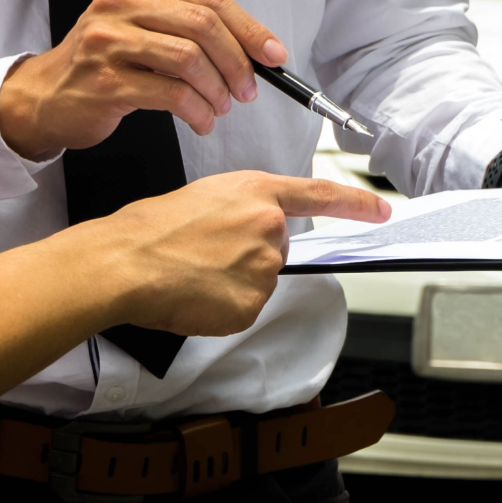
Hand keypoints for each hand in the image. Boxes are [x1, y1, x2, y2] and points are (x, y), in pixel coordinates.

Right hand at [0, 0, 285, 158]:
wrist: (48, 95)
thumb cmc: (107, 64)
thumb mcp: (146, 29)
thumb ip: (193, 29)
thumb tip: (260, 51)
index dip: (250, 29)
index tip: (274, 56)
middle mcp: (120, 5)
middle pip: (204, 25)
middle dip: (238, 63)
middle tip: (248, 91)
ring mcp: (109, 41)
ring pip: (190, 59)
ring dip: (218, 90)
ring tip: (221, 107)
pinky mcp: (106, 81)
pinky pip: (172, 94)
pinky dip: (198, 112)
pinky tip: (201, 121)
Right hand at [90, 172, 389, 337]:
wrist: (121, 262)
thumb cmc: (148, 230)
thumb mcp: (202, 200)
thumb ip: (240, 213)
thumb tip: (246, 237)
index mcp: (254, 192)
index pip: (320, 195)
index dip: (355, 204)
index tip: (380, 210)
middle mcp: (268, 226)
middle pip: (278, 249)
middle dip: (248, 256)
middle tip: (203, 254)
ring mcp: (264, 266)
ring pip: (260, 281)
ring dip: (233, 284)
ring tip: (193, 272)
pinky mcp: (252, 303)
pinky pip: (245, 310)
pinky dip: (223, 309)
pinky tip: (195, 295)